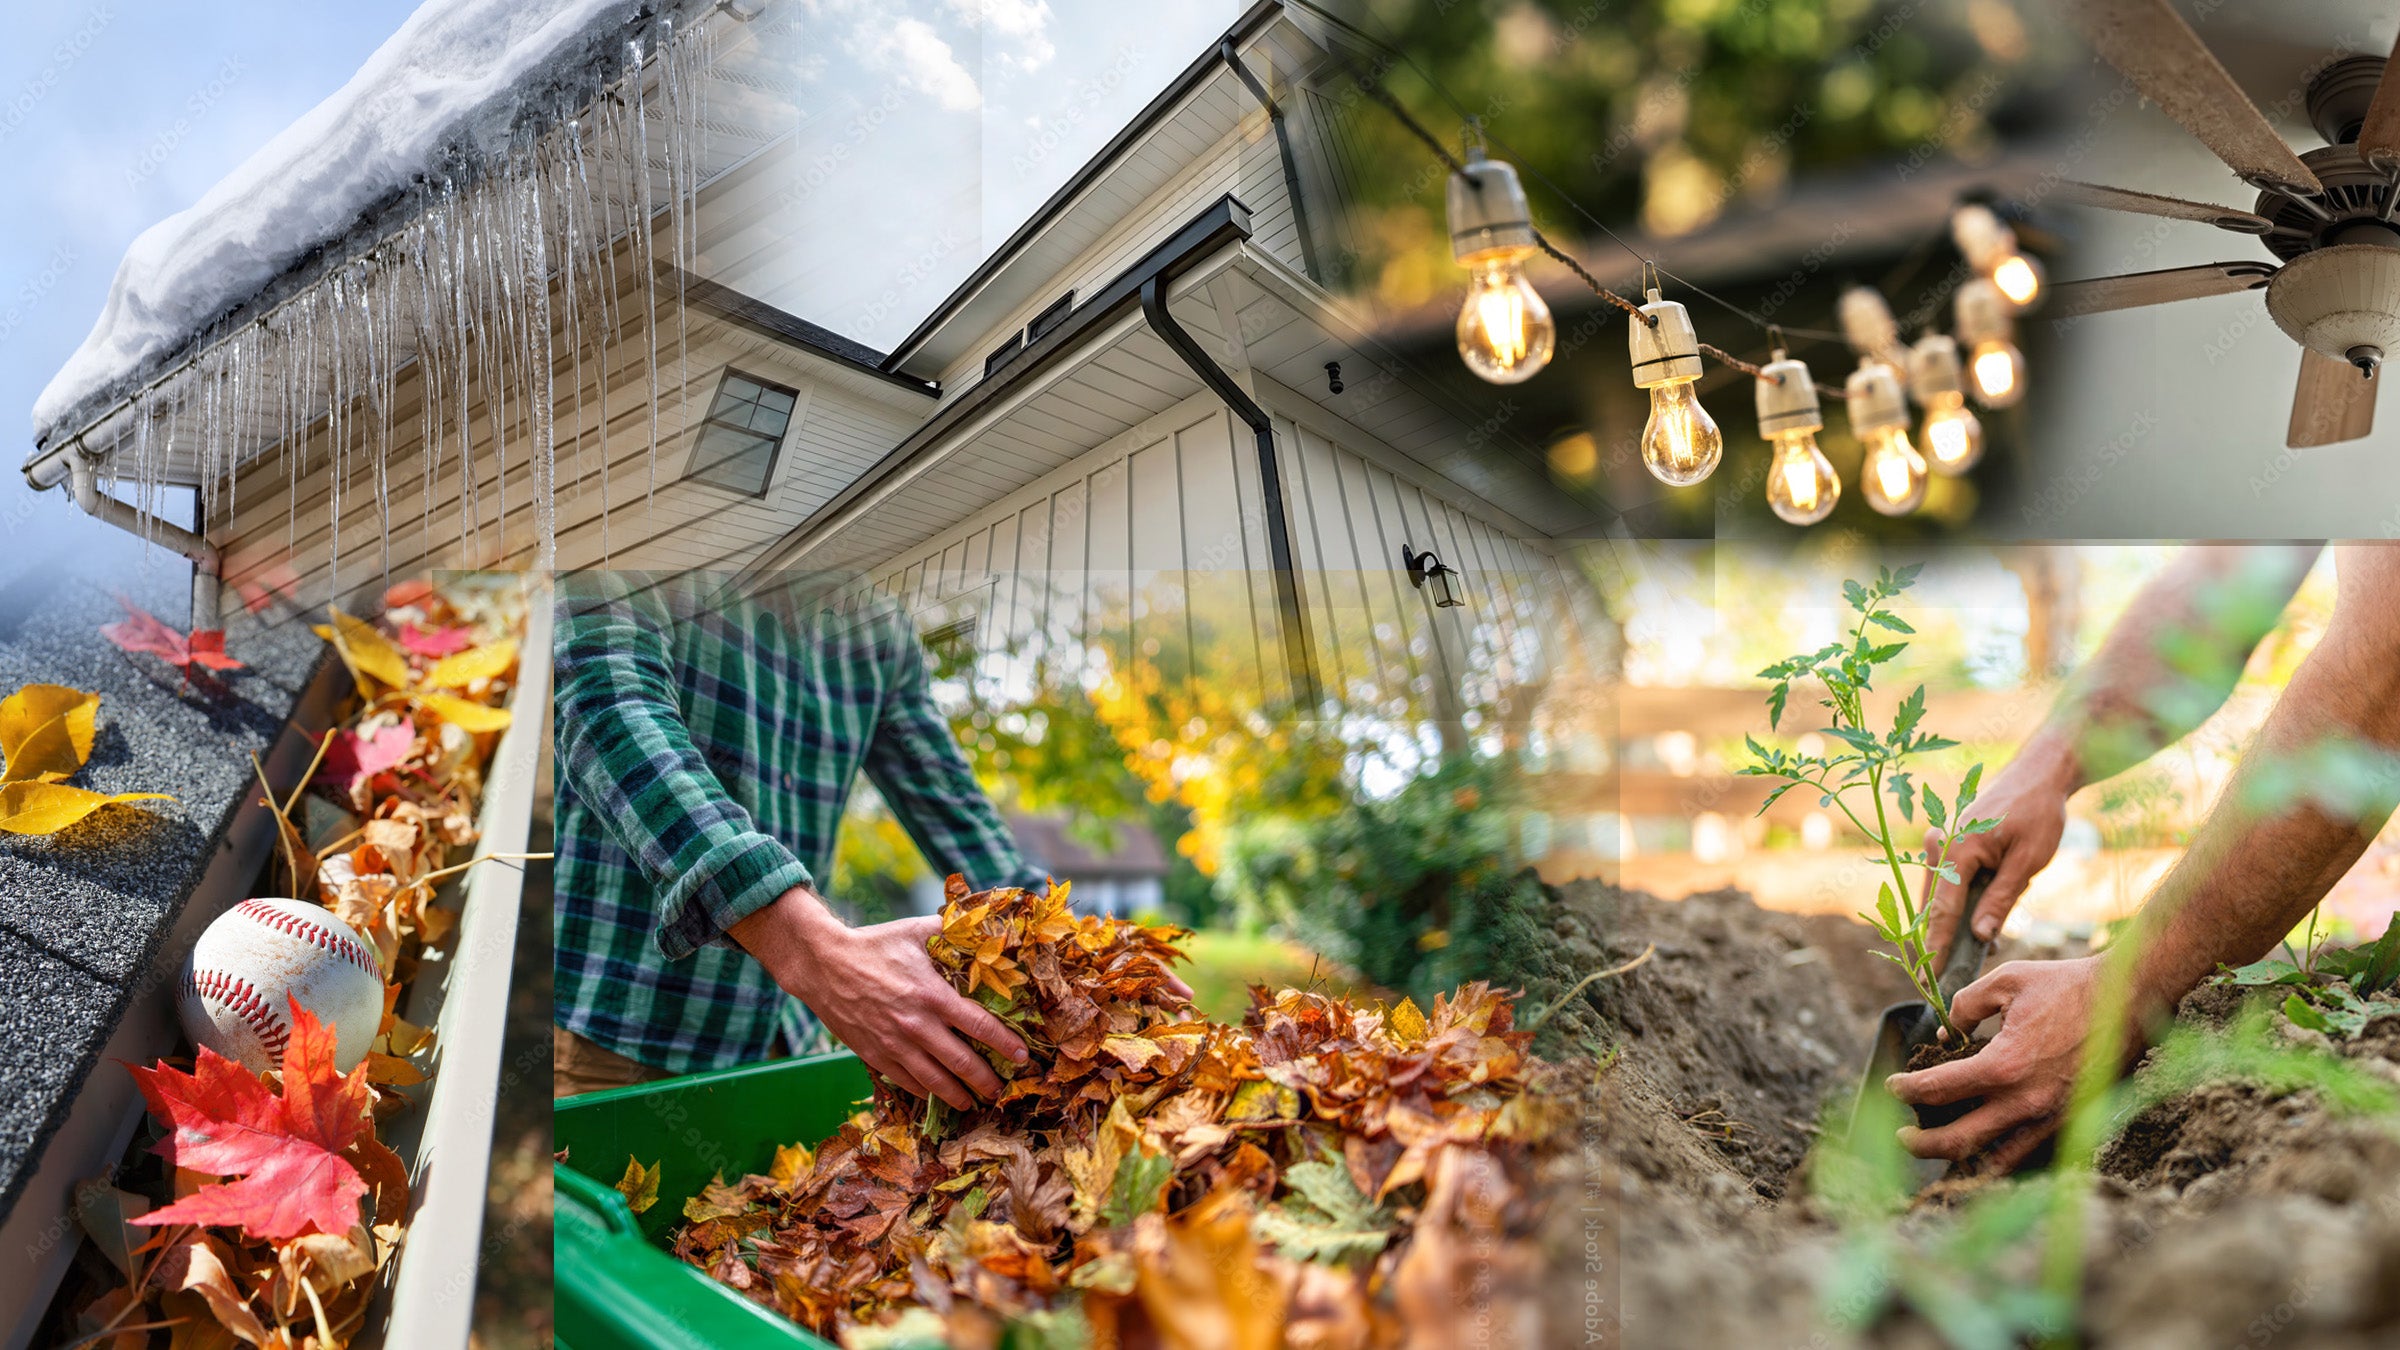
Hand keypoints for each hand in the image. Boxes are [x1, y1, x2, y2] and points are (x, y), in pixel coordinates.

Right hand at [730, 886, 1029, 1111]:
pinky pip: (906, 1082)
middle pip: (962, 1063)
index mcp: (933, 995)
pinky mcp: (875, 1055)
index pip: (979, 1026)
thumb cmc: (874, 945)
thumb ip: (951, 932)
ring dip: (959, 1096)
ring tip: (974, 1102)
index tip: (1022, 1057)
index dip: (1005, 1044)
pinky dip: (925, 1092)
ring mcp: (894, 1044)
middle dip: (987, 1080)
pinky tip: (937, 1096)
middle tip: (1002, 1090)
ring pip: (934, 1081)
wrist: (823, 965)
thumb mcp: (915, 932)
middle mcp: (917, 1025)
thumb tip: (986, 925)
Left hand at [1885, 956, 2110, 1172]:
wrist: (2133, 998)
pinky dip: (2001, 1160)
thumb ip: (1965, 1006)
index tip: (1893, 1086)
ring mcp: (2052, 1120)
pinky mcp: (2073, 1125)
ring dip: (1960, 1160)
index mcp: (2004, 1066)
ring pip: (1995, 1162)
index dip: (1906, 1090)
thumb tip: (1946, 1033)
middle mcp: (2026, 1103)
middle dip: (1921, 1144)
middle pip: (1958, 1142)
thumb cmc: (2069, 985)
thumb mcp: (2006, 981)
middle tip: (1902, 1136)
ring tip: (1940, 1150)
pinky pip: (2030, 1157)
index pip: (1938, 1090)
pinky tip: (1985, 1150)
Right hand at [1922, 745, 2075, 966]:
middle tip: (1950, 974)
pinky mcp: (1946, 842)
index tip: (1932, 977)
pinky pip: (1945, 881)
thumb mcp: (2027, 862)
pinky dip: (1957, 903)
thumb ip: (2001, 900)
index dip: (1938, 947)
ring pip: (1938, 895)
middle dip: (1943, 939)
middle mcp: (1937, 844)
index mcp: (1955, 849)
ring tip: (1976, 948)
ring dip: (1952, 922)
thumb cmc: (2038, 814)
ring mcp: (1938, 841)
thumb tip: (1980, 936)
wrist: (2039, 774)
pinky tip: (1978, 921)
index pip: (1943, 911)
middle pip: (1934, 905)